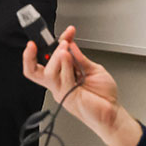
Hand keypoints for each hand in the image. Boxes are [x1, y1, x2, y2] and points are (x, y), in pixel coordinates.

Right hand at [21, 26, 142, 145]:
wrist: (112, 112)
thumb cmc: (103, 95)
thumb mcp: (93, 69)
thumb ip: (80, 57)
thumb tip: (70, 44)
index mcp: (62, 75)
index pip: (45, 60)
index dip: (50, 45)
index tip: (63, 33)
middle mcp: (59, 83)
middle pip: (34, 70)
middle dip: (35, 54)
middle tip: (59, 42)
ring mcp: (62, 91)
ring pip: (48, 73)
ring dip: (56, 57)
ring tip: (65, 48)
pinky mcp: (68, 97)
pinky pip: (63, 80)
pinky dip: (66, 66)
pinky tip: (69, 57)